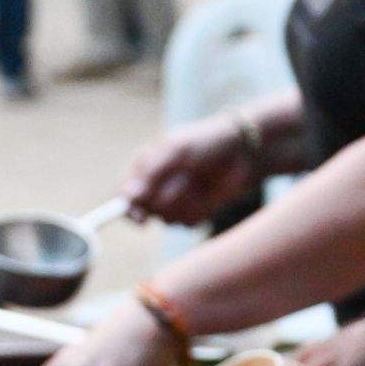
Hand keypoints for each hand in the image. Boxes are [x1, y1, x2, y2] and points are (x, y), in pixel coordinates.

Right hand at [120, 113, 257, 226]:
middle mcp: (154, 187)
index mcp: (143, 167)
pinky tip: (209, 192)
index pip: (122, 193)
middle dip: (163, 200)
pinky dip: (199, 209)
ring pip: (167, 219)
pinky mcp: (192, 214)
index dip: (126, 208)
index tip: (139, 218)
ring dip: (184, 202)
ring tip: (197, 181)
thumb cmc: (205, 142)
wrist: (241, 152)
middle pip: (144, 212)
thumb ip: (152, 172)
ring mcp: (173, 203)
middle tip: (182, 181)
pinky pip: (187, 223)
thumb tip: (130, 195)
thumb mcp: (176, 150)